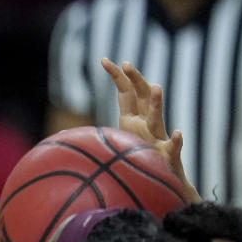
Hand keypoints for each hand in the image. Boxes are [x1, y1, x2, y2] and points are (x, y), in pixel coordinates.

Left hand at [101, 57, 201, 203]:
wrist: (161, 182)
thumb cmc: (138, 161)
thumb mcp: (116, 143)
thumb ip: (97, 133)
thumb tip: (63, 133)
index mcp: (134, 120)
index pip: (126, 93)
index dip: (117, 76)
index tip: (104, 59)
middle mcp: (147, 125)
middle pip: (143, 97)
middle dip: (135, 79)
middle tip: (126, 64)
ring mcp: (158, 139)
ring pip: (157, 119)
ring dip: (157, 104)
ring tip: (157, 88)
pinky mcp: (167, 157)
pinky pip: (173, 149)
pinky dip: (176, 141)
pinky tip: (178, 133)